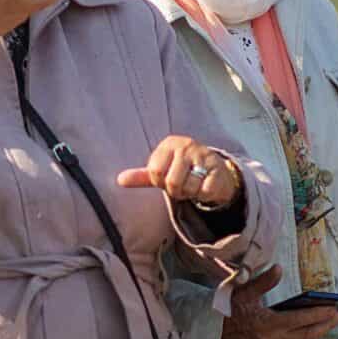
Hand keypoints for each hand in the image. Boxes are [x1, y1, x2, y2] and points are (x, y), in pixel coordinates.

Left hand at [113, 135, 241, 207]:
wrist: (214, 169)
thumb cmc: (182, 169)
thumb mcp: (161, 170)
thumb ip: (141, 176)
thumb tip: (119, 180)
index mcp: (169, 144)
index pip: (155, 171)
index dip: (160, 181)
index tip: (166, 177)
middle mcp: (186, 146)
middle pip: (172, 182)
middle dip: (176, 190)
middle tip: (182, 183)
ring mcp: (204, 155)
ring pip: (189, 187)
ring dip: (190, 193)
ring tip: (193, 184)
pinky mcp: (218, 168)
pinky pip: (204, 191)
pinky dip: (203, 194)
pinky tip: (205, 185)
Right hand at [218, 266, 337, 338]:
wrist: (209, 333)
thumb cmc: (225, 310)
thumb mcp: (243, 291)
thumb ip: (263, 281)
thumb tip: (279, 268)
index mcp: (267, 325)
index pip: (301, 320)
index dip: (320, 314)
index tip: (335, 308)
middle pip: (307, 335)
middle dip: (326, 325)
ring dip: (318, 332)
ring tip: (332, 321)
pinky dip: (305, 337)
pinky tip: (312, 328)